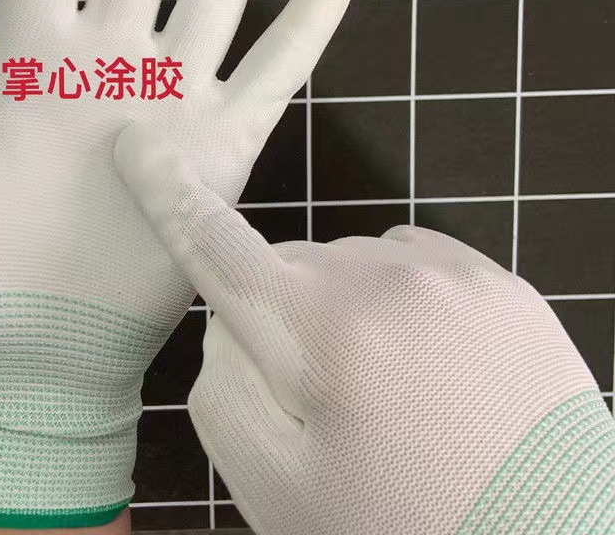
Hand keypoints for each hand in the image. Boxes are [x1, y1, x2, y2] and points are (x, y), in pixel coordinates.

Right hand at [114, 126, 614, 534]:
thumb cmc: (398, 529)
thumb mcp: (275, 487)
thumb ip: (223, 387)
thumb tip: (234, 322)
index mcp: (321, 327)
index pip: (217, 243)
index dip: (167, 193)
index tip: (138, 146)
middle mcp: (387, 275)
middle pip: (289, 269)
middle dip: (283, 319)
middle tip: (326, 404)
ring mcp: (455, 271)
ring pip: (351, 265)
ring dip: (344, 310)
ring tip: (389, 394)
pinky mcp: (504, 283)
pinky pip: (414, 265)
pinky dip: (399, 300)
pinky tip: (429, 366)